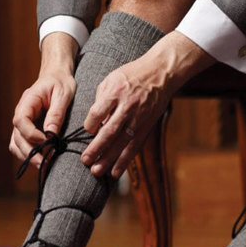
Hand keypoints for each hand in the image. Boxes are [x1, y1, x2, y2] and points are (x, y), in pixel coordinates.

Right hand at [9, 32, 77, 168]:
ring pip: (16, 144)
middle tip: (44, 164)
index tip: (45, 141)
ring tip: (42, 167)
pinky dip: (28, 154)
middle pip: (17, 136)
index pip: (21, 121)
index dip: (30, 134)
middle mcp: (21, 113)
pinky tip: (41, 162)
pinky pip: (22, 145)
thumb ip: (56, 113)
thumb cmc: (61, 83)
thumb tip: (50, 133)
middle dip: (29, 152)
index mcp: (27, 102)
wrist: (57, 76)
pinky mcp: (28, 130)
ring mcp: (23, 123)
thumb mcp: (63, 94)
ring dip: (27, 157)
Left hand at [81, 31, 214, 178]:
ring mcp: (138, 119)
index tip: (87, 130)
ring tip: (96, 171)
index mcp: (116, 92)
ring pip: (122, 143)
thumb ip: (100, 98)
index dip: (90, 124)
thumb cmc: (132, 75)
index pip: (98, 113)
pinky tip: (115, 172)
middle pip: (109, 131)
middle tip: (85, 160)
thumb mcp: (112, 79)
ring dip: (108, 159)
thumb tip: (93, 121)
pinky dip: (124, 161)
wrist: (160, 74)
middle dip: (96, 148)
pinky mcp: (146, 127)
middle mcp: (127, 107)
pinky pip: (134, 146)